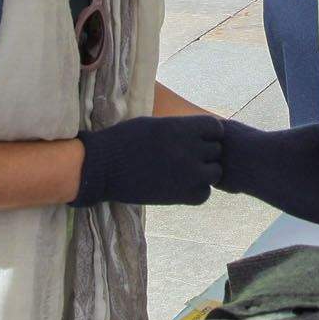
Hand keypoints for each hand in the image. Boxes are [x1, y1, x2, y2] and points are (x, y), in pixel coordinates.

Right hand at [72, 115, 224, 206]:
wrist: (102, 168)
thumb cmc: (123, 141)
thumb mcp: (154, 124)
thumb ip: (179, 128)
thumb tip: (197, 132)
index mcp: (181, 127)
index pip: (216, 128)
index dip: (210, 133)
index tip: (199, 139)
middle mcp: (188, 149)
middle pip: (216, 151)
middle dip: (205, 153)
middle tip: (187, 157)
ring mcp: (187, 174)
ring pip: (215, 173)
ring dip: (204, 173)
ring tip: (185, 173)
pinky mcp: (180, 195)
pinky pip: (204, 194)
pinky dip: (196, 192)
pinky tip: (181, 187)